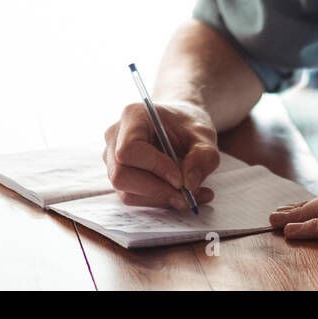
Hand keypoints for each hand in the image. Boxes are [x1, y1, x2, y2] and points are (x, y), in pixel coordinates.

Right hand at [103, 99, 220, 210]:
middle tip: (187, 196)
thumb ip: (203, 155)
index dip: (154, 167)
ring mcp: (112, 159)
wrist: (180, 125)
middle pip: (121, 175)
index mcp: (133, 116)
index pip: (129, 149)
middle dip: (156, 191)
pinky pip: (133, 197)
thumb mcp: (205, 134)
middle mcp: (115, 137)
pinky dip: (158, 202)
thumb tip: (189, 183)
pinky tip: (181, 196)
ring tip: (192, 196)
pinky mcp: (119, 176)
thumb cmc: (188, 125)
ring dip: (160, 199)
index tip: (180, 179)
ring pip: (126, 192)